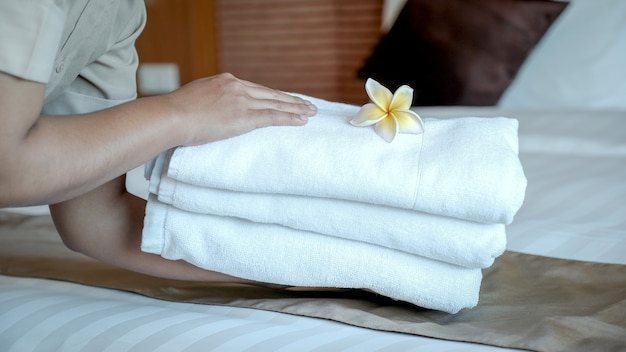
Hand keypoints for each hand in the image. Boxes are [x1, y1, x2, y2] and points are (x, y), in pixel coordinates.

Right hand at [161, 73, 317, 145]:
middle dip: (291, 100)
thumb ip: (211, 99)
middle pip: (271, 94)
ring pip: (276, 104)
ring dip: (296, 109)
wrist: (172, 116)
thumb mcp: (196, 96)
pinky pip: (273, 116)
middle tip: (307, 104)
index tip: (284, 99)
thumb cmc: (177, 112)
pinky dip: (290, 118)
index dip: (273, 95)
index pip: (256, 89)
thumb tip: (213, 109)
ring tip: (311, 112)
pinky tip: (302, 120)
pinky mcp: (244, 116)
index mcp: (226, 80)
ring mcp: (242, 100)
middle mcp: (237, 87)